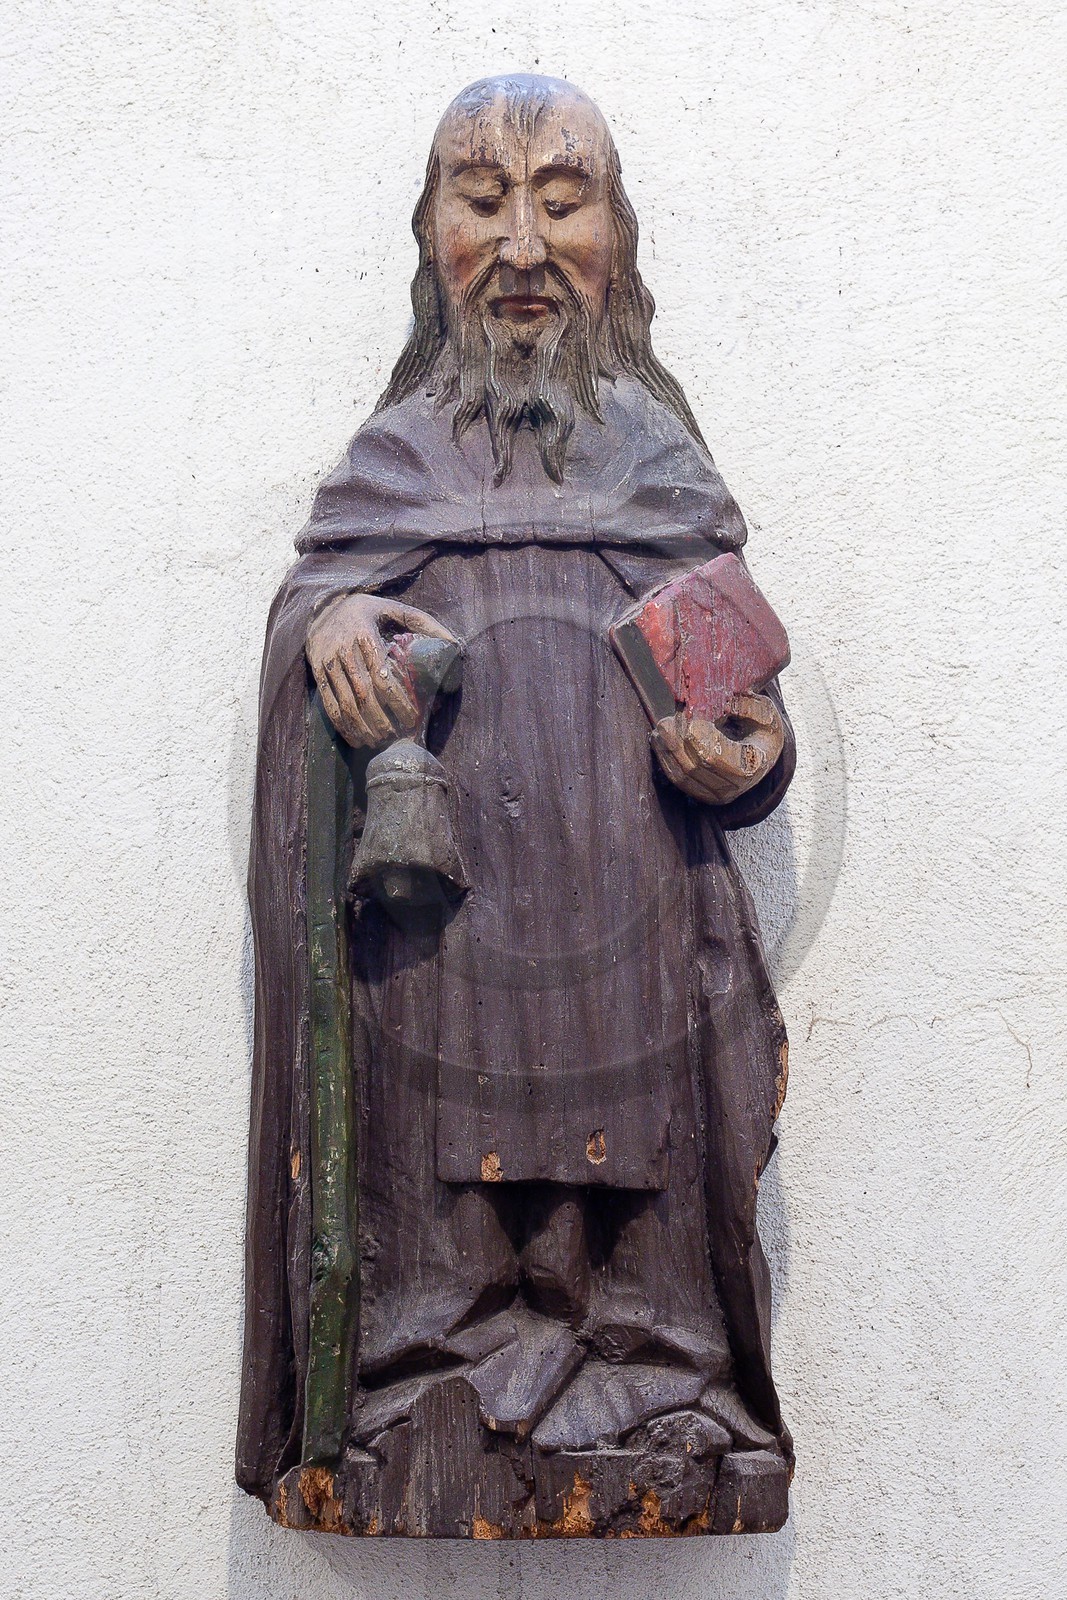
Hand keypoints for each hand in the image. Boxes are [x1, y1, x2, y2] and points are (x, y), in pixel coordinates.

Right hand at [306, 593, 457, 748]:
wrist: (323, 608)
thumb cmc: (366, 611)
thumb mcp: (393, 608)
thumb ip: (423, 622)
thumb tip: (454, 643)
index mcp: (364, 635)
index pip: (382, 676)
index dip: (398, 701)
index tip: (412, 718)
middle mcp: (344, 650)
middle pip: (364, 695)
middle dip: (381, 721)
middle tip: (395, 736)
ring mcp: (328, 663)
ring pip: (346, 704)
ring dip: (363, 727)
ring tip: (379, 741)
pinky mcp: (317, 673)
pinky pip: (329, 705)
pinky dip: (343, 726)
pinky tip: (357, 739)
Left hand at [652, 693, 784, 805]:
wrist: (761, 751)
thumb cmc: (760, 728)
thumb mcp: (764, 711)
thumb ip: (748, 706)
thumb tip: (724, 703)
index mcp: (752, 766)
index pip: (715, 756)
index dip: (697, 737)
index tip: (686, 717)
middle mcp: (734, 787)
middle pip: (695, 766)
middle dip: (677, 742)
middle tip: (666, 721)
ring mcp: (716, 795)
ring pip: (682, 774)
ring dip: (667, 750)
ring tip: (661, 726)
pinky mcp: (701, 794)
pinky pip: (677, 779)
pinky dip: (665, 759)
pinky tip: (659, 739)